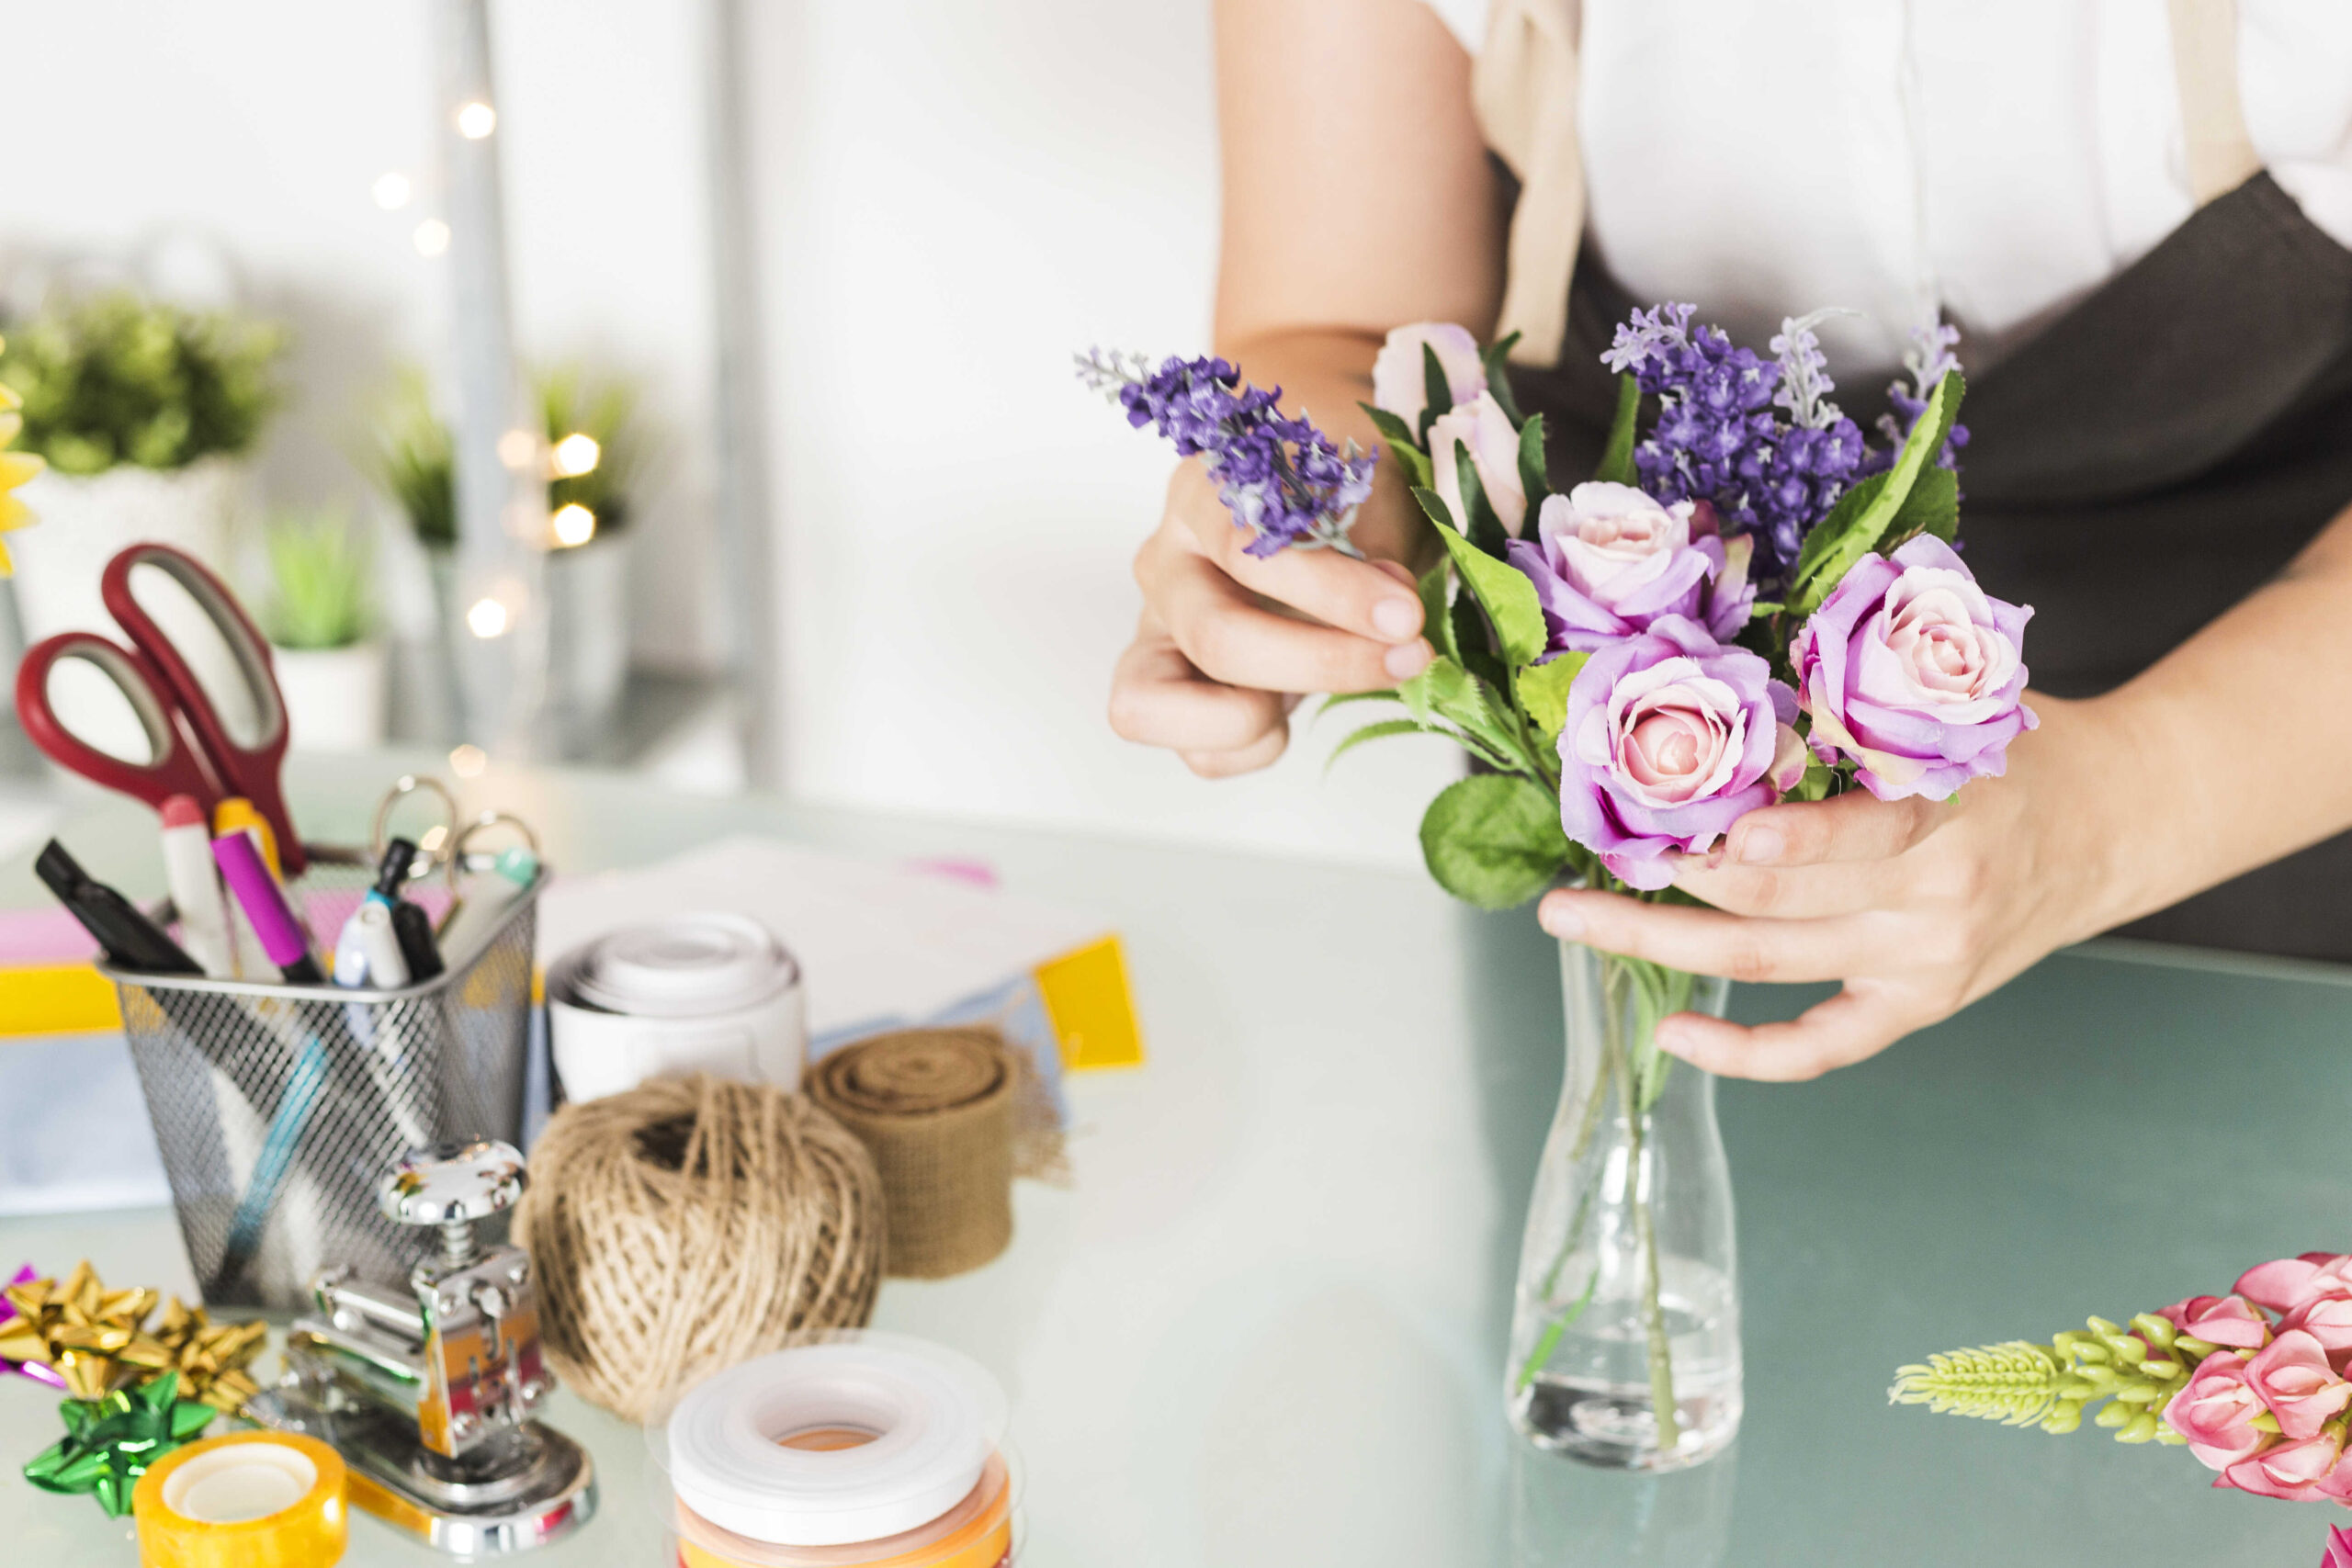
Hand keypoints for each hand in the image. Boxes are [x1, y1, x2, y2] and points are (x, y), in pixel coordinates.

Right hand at [1109, 463, 1435, 775]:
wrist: (1348, 516)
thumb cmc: (1351, 502)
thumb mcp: (1372, 500)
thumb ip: (1373, 555)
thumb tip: (1389, 619)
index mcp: (1201, 495)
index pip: (1242, 548)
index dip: (1328, 592)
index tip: (1405, 617)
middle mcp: (1165, 563)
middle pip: (1213, 636)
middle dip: (1319, 662)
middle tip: (1405, 659)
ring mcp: (1159, 632)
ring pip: (1160, 704)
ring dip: (1258, 717)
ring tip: (1326, 688)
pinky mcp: (1174, 696)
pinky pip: (1200, 754)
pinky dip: (1258, 745)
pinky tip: (1298, 707)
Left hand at [1535, 697, 2137, 1079]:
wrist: (2112, 822)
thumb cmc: (2007, 744)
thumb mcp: (1948, 702)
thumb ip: (1855, 698)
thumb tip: (1721, 662)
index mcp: (1950, 804)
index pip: (1859, 830)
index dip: (1781, 834)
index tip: (1704, 824)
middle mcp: (1935, 894)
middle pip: (1776, 900)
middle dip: (1667, 879)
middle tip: (1580, 857)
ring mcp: (1923, 958)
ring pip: (1770, 962)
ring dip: (1660, 943)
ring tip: (1574, 919)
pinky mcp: (1917, 1004)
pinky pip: (1822, 1047)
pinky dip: (1744, 1053)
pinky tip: (1673, 1030)